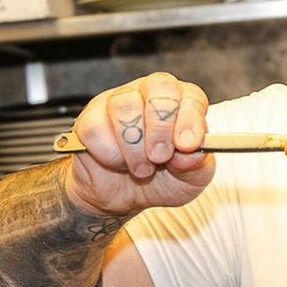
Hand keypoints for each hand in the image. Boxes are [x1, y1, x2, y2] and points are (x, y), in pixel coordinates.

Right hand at [64, 72, 214, 215]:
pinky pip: (96, 129)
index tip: (187, 145)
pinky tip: (118, 162)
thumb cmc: (164, 179)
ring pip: (124, 106)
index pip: (190, 95)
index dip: (191, 119)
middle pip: (158, 88)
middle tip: (160, 157)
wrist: (126, 198)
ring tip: (142, 168)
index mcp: (182, 103)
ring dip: (134, 146)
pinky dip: (110, 154)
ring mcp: (117, 102)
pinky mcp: (90, 119)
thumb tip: (189, 151)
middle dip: (161, 128)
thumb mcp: (190, 179)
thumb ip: (196, 164)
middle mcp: (150, 94)